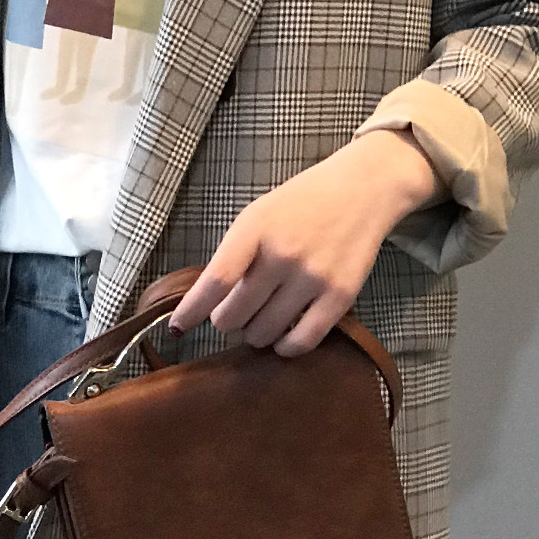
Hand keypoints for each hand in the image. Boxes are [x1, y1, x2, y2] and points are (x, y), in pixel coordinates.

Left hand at [165, 129, 446, 356]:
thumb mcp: (256, 216)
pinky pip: (301, 342)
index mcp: (255, 230)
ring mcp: (314, 277)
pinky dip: (284, 348)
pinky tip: (281, 338)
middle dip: (226, 321)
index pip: (216, 282)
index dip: (191, 311)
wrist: (359, 190)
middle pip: (235, 316)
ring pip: (263, 333)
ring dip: (254, 334)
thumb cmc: (300, 204)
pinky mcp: (340, 296)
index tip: (178, 327)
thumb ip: (233, 255)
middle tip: (232, 314)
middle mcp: (284, 254)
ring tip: (259, 319)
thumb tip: (206, 304)